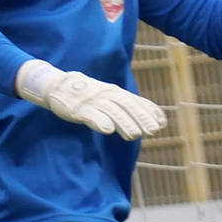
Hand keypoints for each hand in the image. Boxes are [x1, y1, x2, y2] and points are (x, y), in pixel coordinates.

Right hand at [14, 59, 165, 140]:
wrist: (59, 85)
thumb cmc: (90, 94)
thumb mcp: (111, 97)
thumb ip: (130, 106)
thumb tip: (157, 118)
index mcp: (117, 93)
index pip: (136, 102)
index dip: (149, 112)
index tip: (162, 124)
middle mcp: (107, 95)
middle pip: (127, 106)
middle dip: (140, 118)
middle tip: (152, 131)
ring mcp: (93, 101)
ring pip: (111, 111)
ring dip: (123, 122)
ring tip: (134, 135)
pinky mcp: (77, 109)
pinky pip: (90, 115)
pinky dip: (99, 121)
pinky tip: (107, 130)